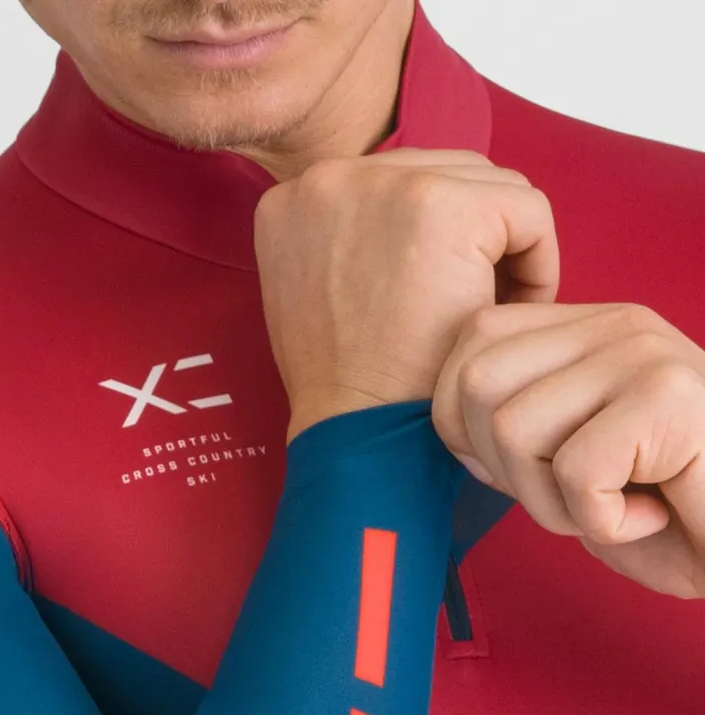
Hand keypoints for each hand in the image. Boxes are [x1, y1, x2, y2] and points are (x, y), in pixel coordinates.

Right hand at [252, 147, 560, 442]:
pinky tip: (510, 312)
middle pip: (443, 173)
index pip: (392, 188)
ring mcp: (382, 184)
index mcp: (291, 201)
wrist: (354, 429)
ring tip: (491, 312)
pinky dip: (536, 262)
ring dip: (504, 247)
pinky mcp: (442, 206)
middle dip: (473, 236)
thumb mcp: (313, 297)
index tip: (435, 298)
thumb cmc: (344, 386)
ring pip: (488, 186)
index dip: (429, 242)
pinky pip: (527, 211)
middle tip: (475, 305)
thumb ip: (345, 244)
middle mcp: (327, 177)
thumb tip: (406, 225)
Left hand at [432, 301, 704, 597]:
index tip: (509, 470)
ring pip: (513, 429)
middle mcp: (615, 325)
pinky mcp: (668, 396)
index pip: (472, 341)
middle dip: (501, 467)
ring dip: (551, 503)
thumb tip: (453, 431)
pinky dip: (600, 522)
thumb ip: (516, 425)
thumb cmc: (670, 509)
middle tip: (568, 497)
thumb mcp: (573, 457)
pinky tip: (651, 517)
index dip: (460, 420)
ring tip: (614, 507)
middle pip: (477, 385)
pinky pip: (574, 470)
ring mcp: (644, 354)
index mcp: (586, 329)